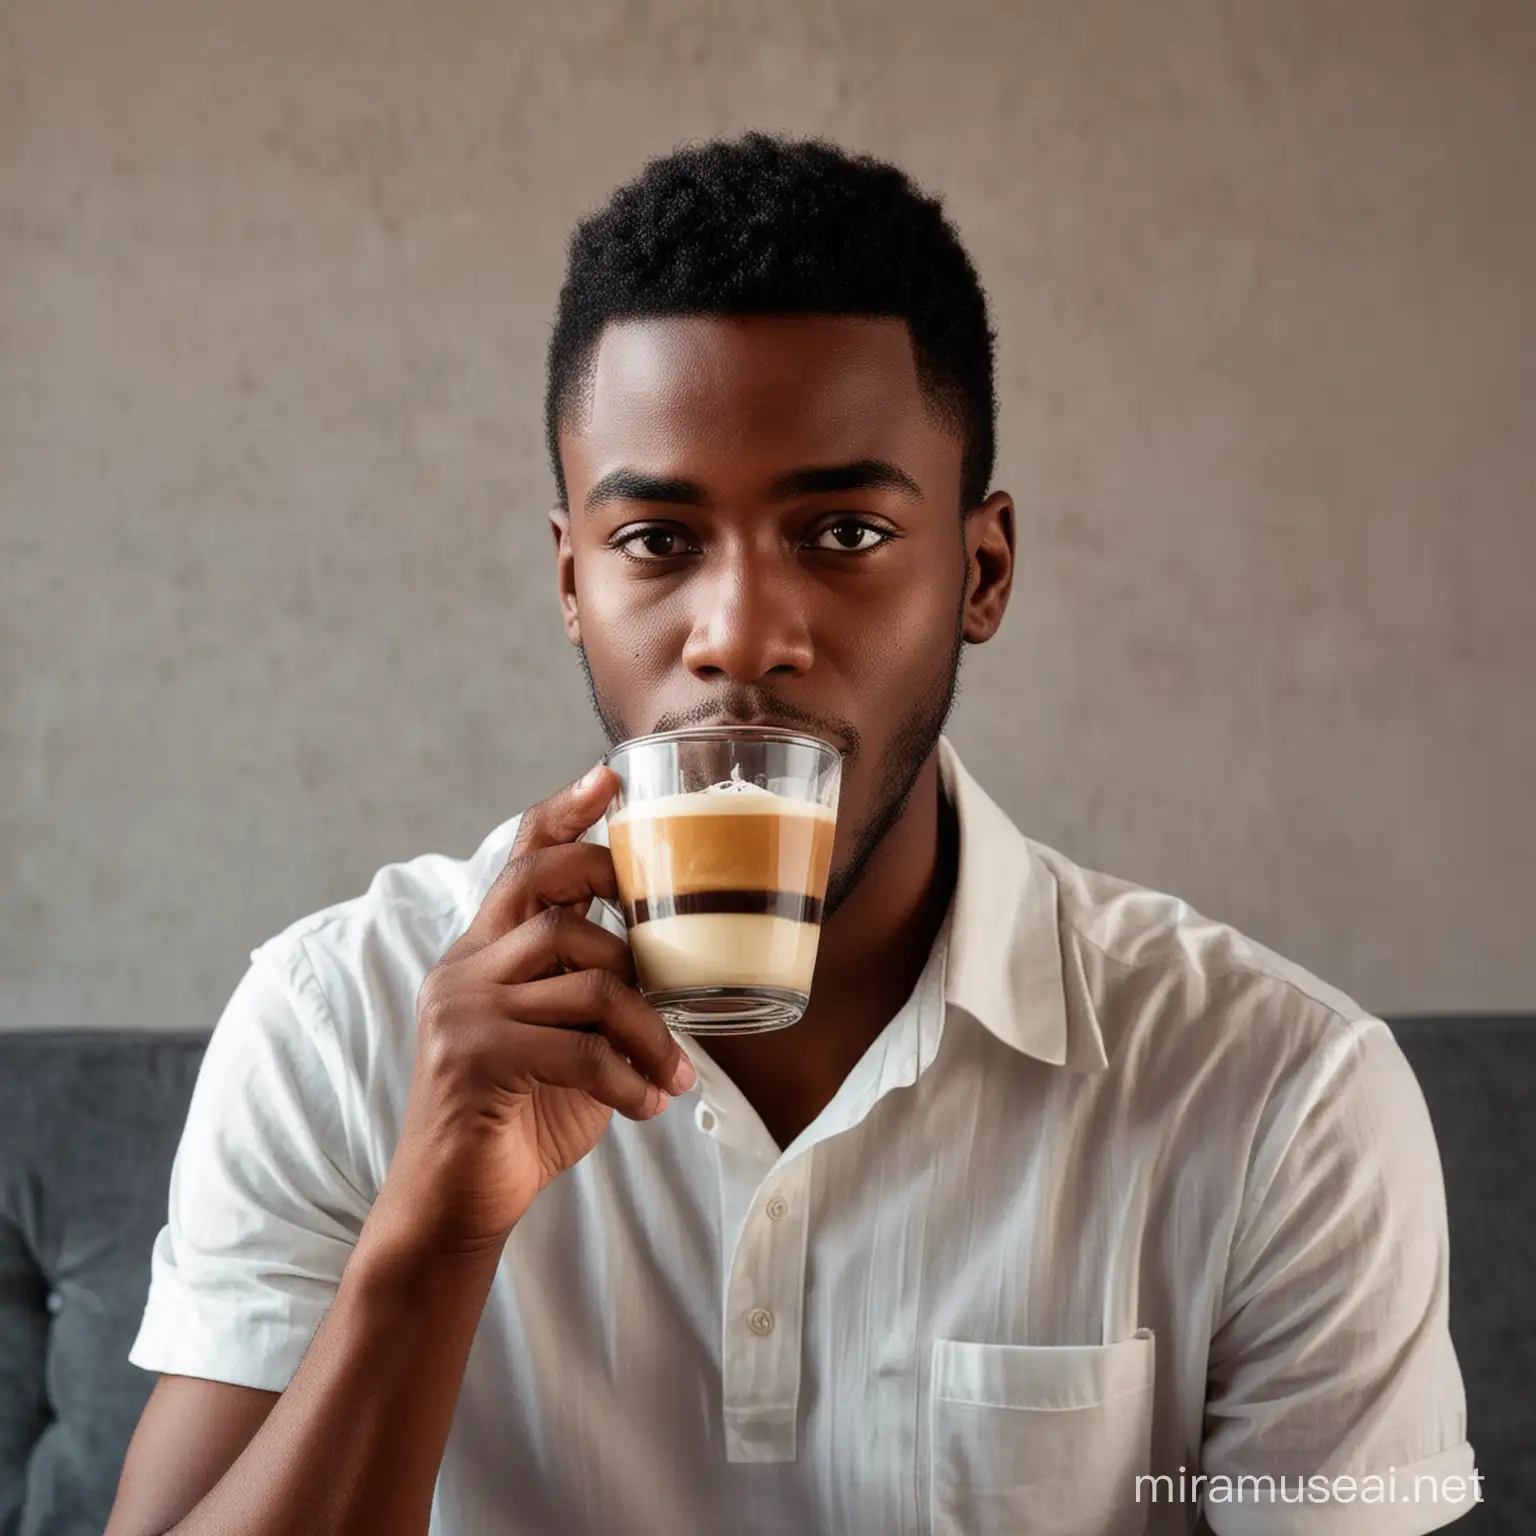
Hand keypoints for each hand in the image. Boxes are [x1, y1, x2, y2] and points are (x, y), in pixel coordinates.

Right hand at [365, 765, 696, 1260]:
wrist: (457, 1205)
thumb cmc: (522, 1116)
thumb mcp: (566, 1041)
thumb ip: (596, 992)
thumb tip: (674, 963)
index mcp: (484, 951)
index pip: (520, 859)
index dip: (564, 812)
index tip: (610, 775)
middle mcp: (465, 966)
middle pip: (549, 891)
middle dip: (621, 909)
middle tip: (666, 963)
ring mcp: (463, 1008)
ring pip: (588, 976)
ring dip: (650, 1028)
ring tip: (674, 1071)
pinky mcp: (474, 1058)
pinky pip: (580, 1049)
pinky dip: (629, 1079)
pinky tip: (649, 1106)